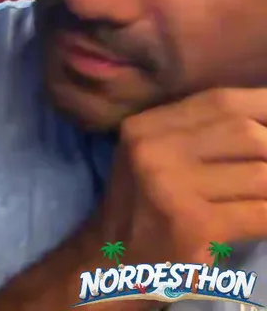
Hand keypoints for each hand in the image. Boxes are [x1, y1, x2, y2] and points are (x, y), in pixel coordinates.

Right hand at [96, 88, 266, 264]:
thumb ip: (203, 134)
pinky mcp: (191, 224)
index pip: (221, 101)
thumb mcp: (160, 158)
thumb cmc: (149, 210)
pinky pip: (261, 214)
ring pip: (261, 175)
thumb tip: (264, 124)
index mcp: (145, 126)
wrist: (115, 265)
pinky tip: (265, 222)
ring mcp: (168, 186)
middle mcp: (150, 148)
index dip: (265, 106)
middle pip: (246, 133)